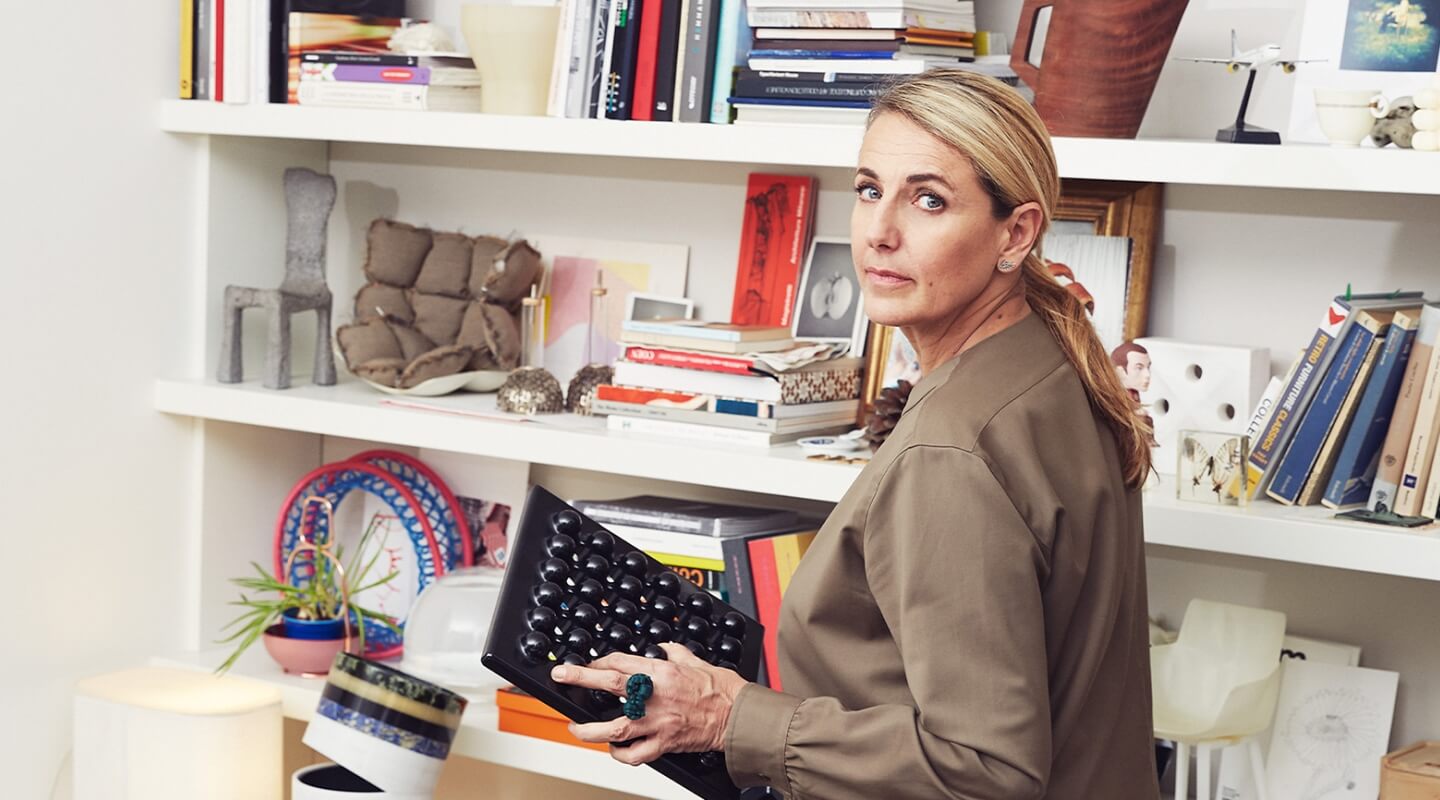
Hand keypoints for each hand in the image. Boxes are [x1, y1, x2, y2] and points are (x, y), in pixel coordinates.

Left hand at [550, 642, 748, 765]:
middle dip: (581, 678)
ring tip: (575, 727)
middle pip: (609, 684)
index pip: (621, 661)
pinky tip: (613, 749)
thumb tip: (662, 646)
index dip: (599, 661)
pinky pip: (635, 754)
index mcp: (661, 672)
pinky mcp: (664, 743)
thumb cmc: (722, 689)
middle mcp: (654, 696)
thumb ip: (674, 652)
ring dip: (589, 729)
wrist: (738, 715)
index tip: (588, 663)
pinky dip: (620, 754)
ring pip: (614, 728)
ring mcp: (657, 722)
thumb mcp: (695, 659)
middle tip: (562, 676)